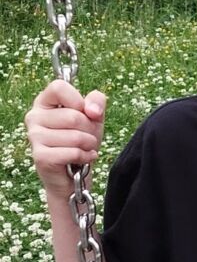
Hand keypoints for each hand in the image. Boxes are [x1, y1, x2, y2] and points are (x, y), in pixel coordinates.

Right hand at [25, 79, 105, 196]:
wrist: (75, 175)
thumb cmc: (82, 141)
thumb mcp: (94, 117)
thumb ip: (96, 101)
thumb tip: (92, 110)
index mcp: (44, 102)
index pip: (58, 86)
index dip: (78, 100)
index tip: (86, 112)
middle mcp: (34, 116)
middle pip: (74, 116)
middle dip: (90, 129)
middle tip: (86, 138)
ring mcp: (34, 137)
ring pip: (75, 136)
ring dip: (88, 144)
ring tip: (84, 148)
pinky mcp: (40, 156)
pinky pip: (73, 152)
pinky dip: (85, 156)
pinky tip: (83, 159)